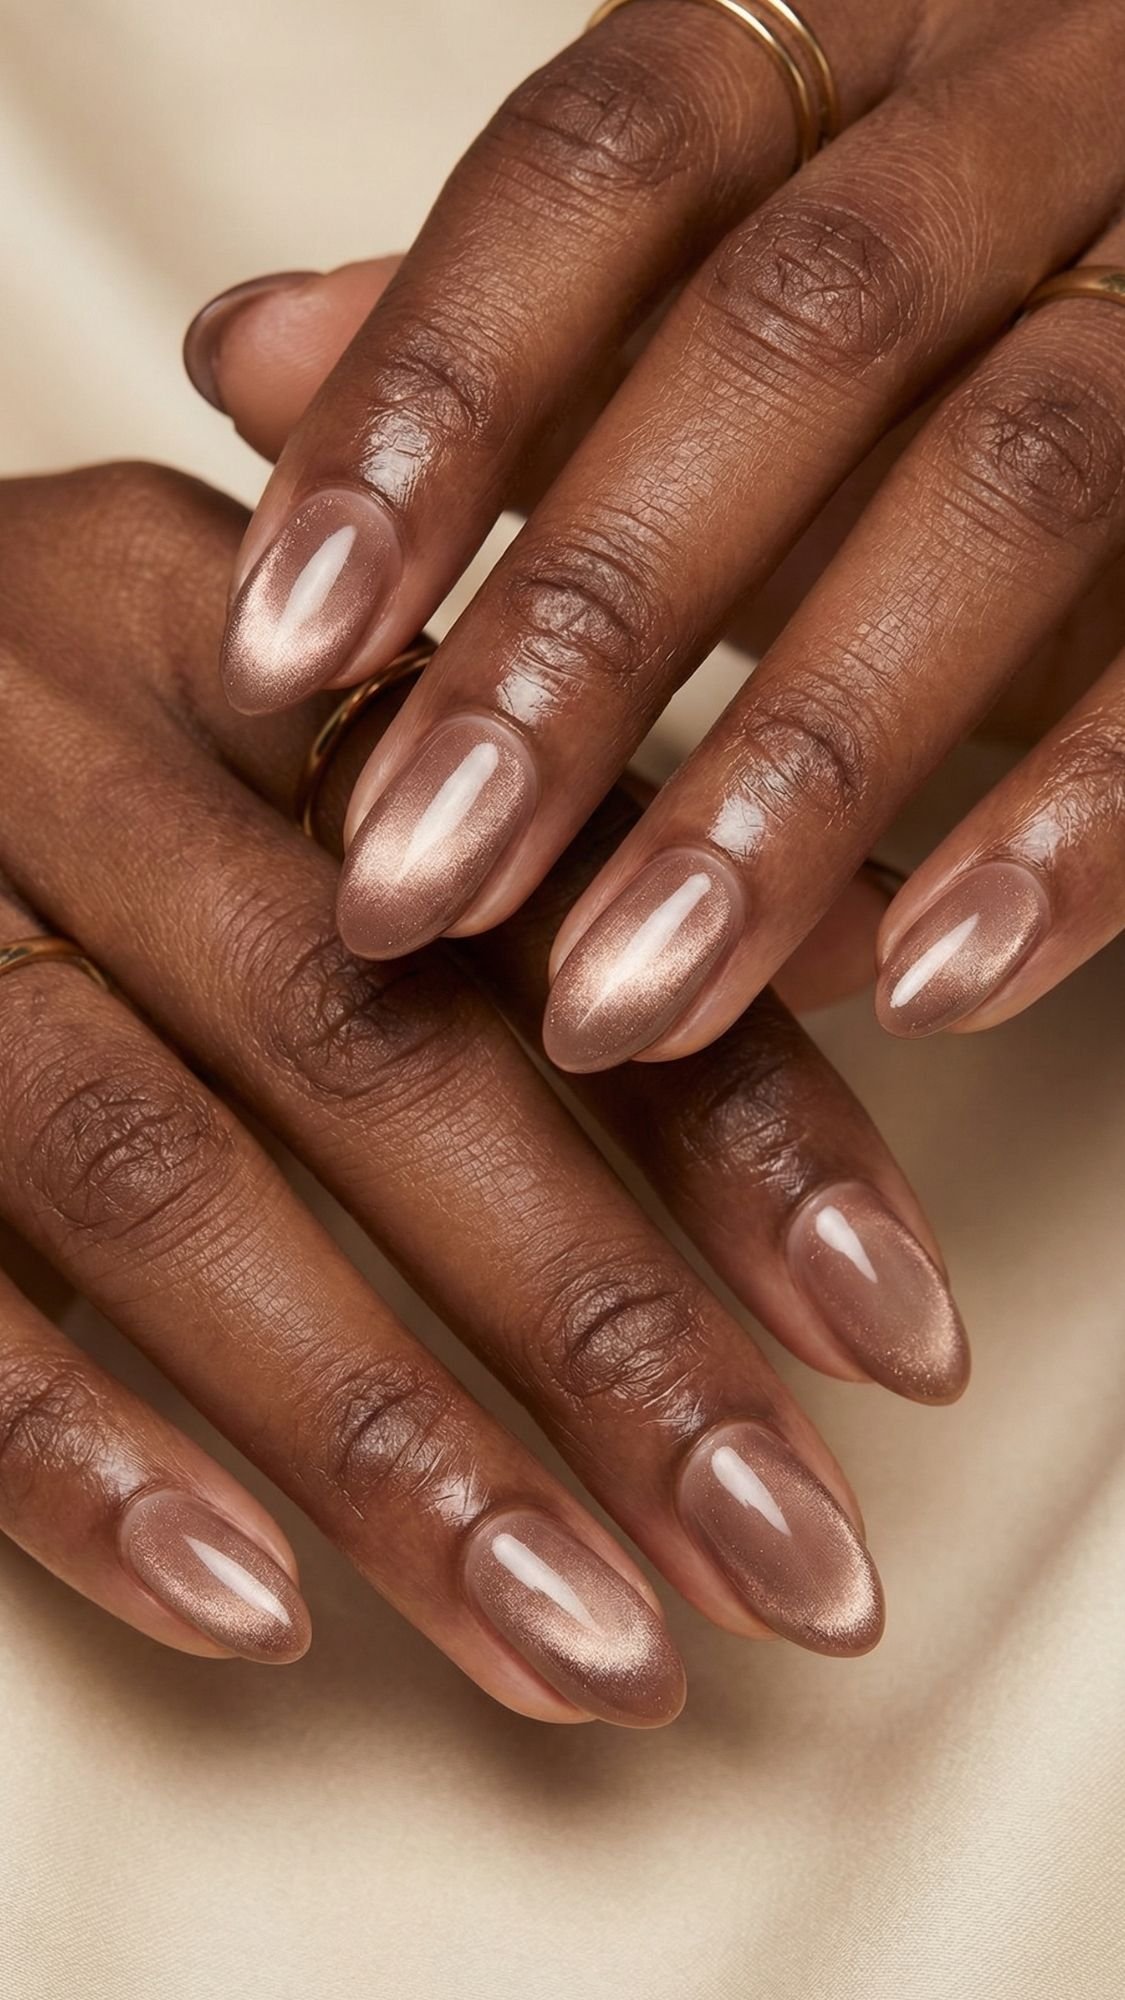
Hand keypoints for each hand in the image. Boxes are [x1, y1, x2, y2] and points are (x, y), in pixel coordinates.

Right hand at [0, 465, 967, 1721]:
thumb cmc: (57, 725)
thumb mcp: (274, 700)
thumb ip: (525, 828)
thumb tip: (840, 948)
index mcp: (243, 645)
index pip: (546, 880)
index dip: (737, 1111)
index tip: (893, 1331)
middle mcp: (70, 747)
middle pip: (376, 1054)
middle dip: (608, 1331)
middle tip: (790, 1560)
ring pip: (164, 1190)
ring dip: (396, 1451)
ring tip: (592, 1645)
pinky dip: (88, 1467)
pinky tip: (257, 1610)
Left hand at [197, 0, 1124, 1069]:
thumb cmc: (942, 330)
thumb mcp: (721, 307)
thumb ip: (513, 335)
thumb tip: (246, 357)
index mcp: (855, 53)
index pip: (608, 167)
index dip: (429, 403)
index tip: (283, 649)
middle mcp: (1037, 118)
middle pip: (795, 339)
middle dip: (583, 635)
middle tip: (414, 884)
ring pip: (1004, 493)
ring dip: (789, 782)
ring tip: (621, 996)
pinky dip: (1069, 832)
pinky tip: (922, 982)